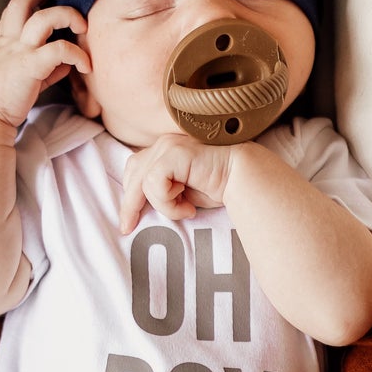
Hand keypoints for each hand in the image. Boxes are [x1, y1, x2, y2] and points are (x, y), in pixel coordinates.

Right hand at [0, 0, 89, 131]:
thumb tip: (67, 65)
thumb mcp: (22, 80)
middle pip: (22, 1)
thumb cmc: (1, 103)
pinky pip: (59, 50)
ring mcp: (19, 52)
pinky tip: (86, 66)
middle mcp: (9, 42)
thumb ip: (45, 69)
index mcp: (3, 44)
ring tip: (83, 26)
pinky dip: (77, 54)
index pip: (12, 11)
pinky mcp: (30, 66)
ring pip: (44, 18)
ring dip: (67, 15)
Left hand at [119, 133, 234, 233]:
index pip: (134, 170)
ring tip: (187, 210)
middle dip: (130, 205)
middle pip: (132, 176)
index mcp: (164, 150)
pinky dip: (169, 202)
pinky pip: (155, 183)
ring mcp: (169, 145)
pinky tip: (189, 206)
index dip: (129, 195)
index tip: (127, 222)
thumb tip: (136, 207)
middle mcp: (164, 144)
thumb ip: (161, 190)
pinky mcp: (175, 152)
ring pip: (144, 183)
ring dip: (164, 205)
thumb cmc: (217, 187)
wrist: (244, 179)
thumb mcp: (182, 192)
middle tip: (128, 228)